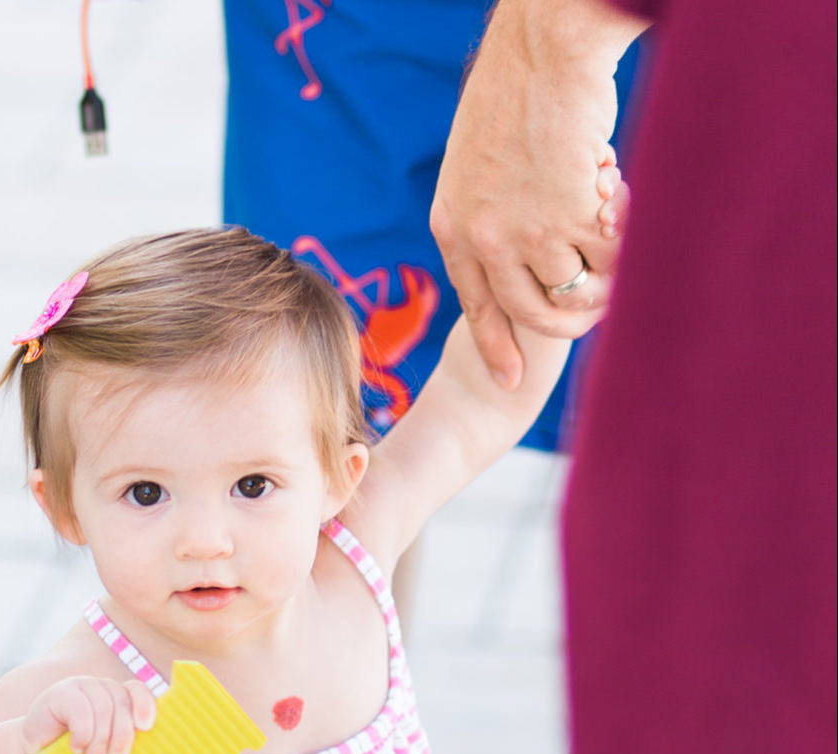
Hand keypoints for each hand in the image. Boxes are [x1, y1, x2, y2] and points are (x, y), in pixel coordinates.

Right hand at [21, 677, 155, 753]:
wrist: (33, 753)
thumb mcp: (104, 748)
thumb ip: (123, 743)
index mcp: (116, 697)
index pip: (137, 691)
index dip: (144, 705)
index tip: (145, 727)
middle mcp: (100, 687)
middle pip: (121, 703)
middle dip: (121, 735)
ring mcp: (80, 686)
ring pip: (103, 708)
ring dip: (100, 741)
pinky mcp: (61, 693)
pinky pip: (81, 710)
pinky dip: (82, 733)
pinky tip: (76, 748)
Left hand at [431, 0, 644, 387]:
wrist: (543, 49)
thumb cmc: (518, 90)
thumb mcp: (477, 161)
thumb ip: (490, 210)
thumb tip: (523, 254)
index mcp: (453, 225)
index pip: (477, 305)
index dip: (497, 347)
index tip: (511, 381)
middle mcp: (485, 240)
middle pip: (531, 312)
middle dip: (567, 321)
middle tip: (596, 313)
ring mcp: (528, 234)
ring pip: (574, 291)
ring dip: (602, 277)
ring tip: (614, 248)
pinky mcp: (572, 220)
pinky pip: (607, 260)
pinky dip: (622, 245)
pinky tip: (622, 214)